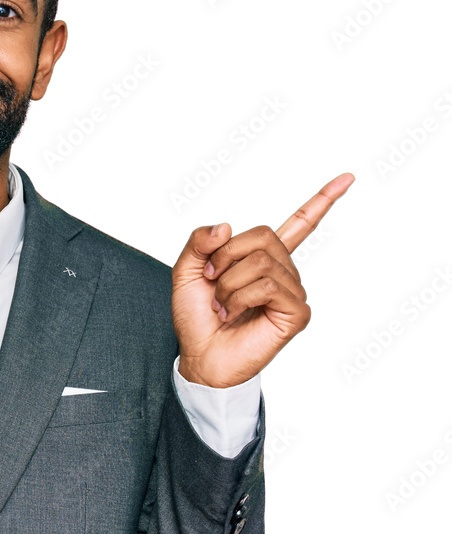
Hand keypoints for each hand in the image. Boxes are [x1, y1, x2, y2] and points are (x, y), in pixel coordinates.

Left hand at [172, 173, 354, 387]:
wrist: (200, 356)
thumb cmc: (197, 317)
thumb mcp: (186, 271)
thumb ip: (199, 242)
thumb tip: (226, 226)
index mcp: (263, 258)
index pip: (299, 224)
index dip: (322, 200)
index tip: (348, 177)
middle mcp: (284, 272)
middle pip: (262, 235)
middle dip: (225, 257)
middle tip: (212, 282)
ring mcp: (293, 292)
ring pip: (261, 262)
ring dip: (228, 283)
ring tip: (223, 305)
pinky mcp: (296, 313)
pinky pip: (268, 286)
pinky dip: (241, 297)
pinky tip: (235, 314)